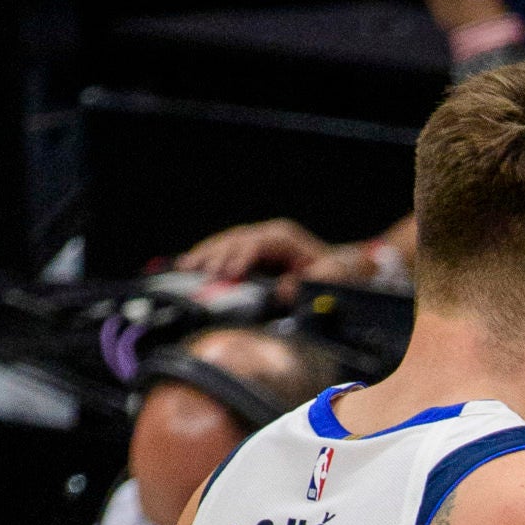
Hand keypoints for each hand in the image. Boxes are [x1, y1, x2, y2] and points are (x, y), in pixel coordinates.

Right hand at [176, 218, 337, 282]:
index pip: (255, 244)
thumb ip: (308, 283)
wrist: (338, 265)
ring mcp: (257, 240)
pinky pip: (226, 251)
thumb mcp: (329, 277)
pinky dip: (208, 257)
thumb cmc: (334, 271)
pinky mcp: (251, 250)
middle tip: (198, 272)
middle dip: (214, 255)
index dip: (240, 257)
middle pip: (234, 240)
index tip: (229, 273)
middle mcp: (267, 234)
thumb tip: (283, 290)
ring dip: (205, 255)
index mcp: (283, 236)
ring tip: (185, 266)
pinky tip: (190, 264)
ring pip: (225, 243)